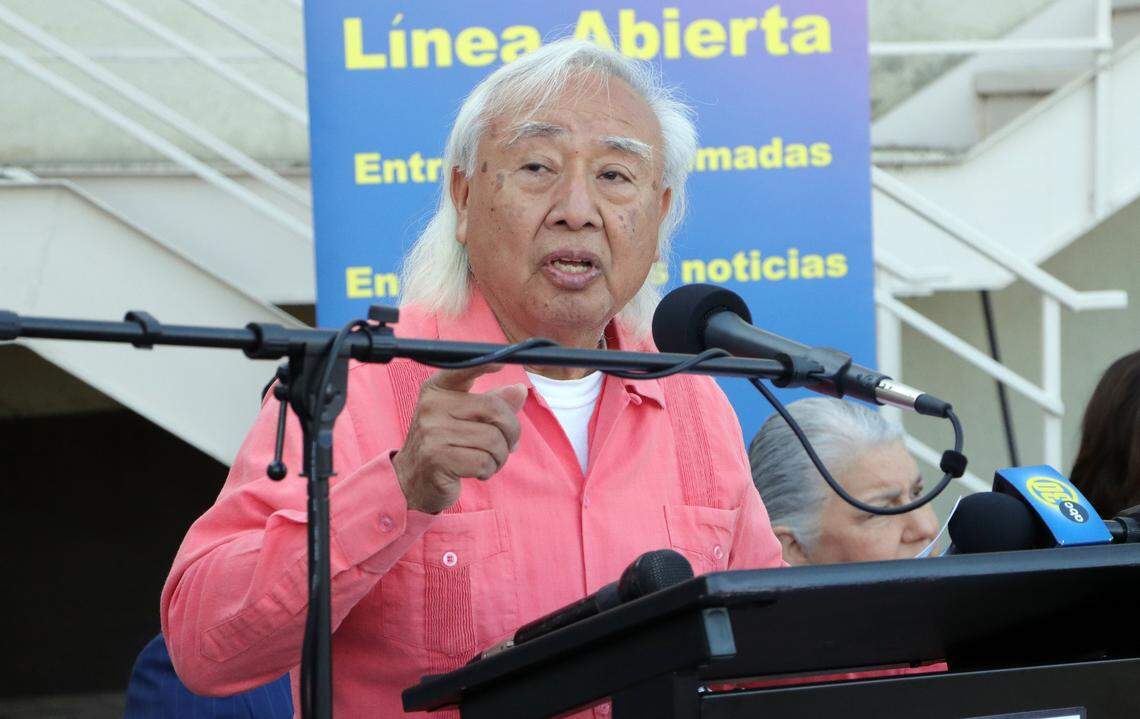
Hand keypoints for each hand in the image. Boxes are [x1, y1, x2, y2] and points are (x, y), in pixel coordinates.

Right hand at [393, 363, 526, 513]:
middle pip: (495, 410)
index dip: (484, 364)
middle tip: (506, 445)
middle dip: (511, 432)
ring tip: (487, 460)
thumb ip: (492, 404)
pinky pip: (484, 462)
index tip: (501, 362)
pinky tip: (478, 471)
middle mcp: (432, 406)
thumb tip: (519, 390)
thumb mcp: (465, 419)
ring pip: (494, 440)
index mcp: (437, 390)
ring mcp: (433, 432)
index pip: (462, 369)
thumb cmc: (444, 446)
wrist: (411, 481)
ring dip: (500, 456)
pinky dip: (489, 470)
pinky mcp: (437, 458)